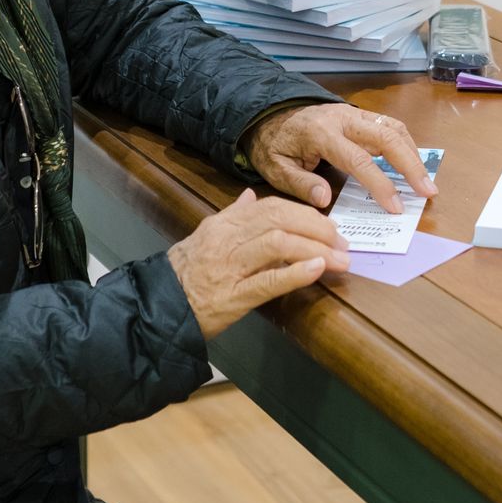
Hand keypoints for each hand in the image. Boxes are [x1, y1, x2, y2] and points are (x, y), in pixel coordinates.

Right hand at [167, 189, 350, 339]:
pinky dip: (296, 273)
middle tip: (342, 243)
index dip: (306, 213)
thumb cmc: (186, 273)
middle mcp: (228, 239)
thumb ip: (232, 215)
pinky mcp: (233, 296)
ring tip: (339, 260)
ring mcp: (230, 266)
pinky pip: (268, 280)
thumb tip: (250, 195)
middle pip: (280, 219)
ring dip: (315, 249)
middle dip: (317, 228)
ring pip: (278, 243)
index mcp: (225, 224)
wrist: (159, 306)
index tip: (329, 225)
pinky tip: (316, 270)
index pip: (272, 206)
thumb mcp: (206, 236)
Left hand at [245, 103, 436, 213]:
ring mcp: (353, 113)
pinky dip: (405, 143)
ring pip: (393, 127)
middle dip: (411, 165)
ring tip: (426, 180)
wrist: (269, 113)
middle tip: (428, 191)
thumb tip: (325, 199)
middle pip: (387, 137)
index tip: (396, 207)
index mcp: (322, 134)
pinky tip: (412, 162)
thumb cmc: (274, 145)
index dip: (380, 184)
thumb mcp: (275, 168)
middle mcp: (343, 119)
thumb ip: (300, 184)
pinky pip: (389, 125)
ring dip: (414, 153)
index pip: (359, 160)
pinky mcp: (359, 114)